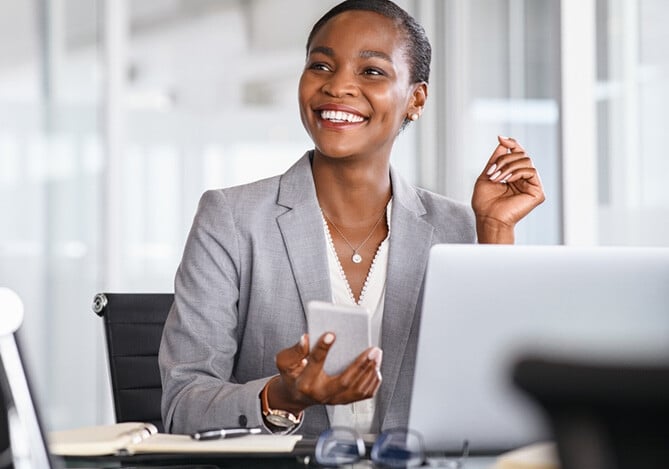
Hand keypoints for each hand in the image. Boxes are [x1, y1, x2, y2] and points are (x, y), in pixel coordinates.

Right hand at [267, 333, 382, 414]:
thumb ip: (294, 351)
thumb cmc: (292, 375)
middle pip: (344, 381)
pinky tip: (376, 368)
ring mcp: (334, 399)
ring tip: (376, 355)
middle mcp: (321, 393)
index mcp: (305, 382)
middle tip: (372, 349)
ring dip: (370, 371)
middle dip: (361, 365)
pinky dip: (372, 382)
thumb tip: (306, 339)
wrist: (296, 396)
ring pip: (357, 389)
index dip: (322, 348)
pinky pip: (363, 395)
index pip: (315, 363)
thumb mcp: (285, 362)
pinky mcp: (344, 400)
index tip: (331, 334)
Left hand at [471, 136, 544, 242]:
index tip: (500, 138)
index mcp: (513, 175)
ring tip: (497, 178)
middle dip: (504, 160)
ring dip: (508, 167)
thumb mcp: (487, 174)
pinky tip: (507, 181)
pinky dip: (517, 172)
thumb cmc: (485, 202)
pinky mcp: (537, 192)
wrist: (488, 218)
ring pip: (526, 160)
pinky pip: (531, 171)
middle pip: (521, 154)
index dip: (511, 143)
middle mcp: (524, 178)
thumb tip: (503, 141)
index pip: (517, 153)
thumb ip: (496, 159)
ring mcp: (532, 185)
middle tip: (492, 172)